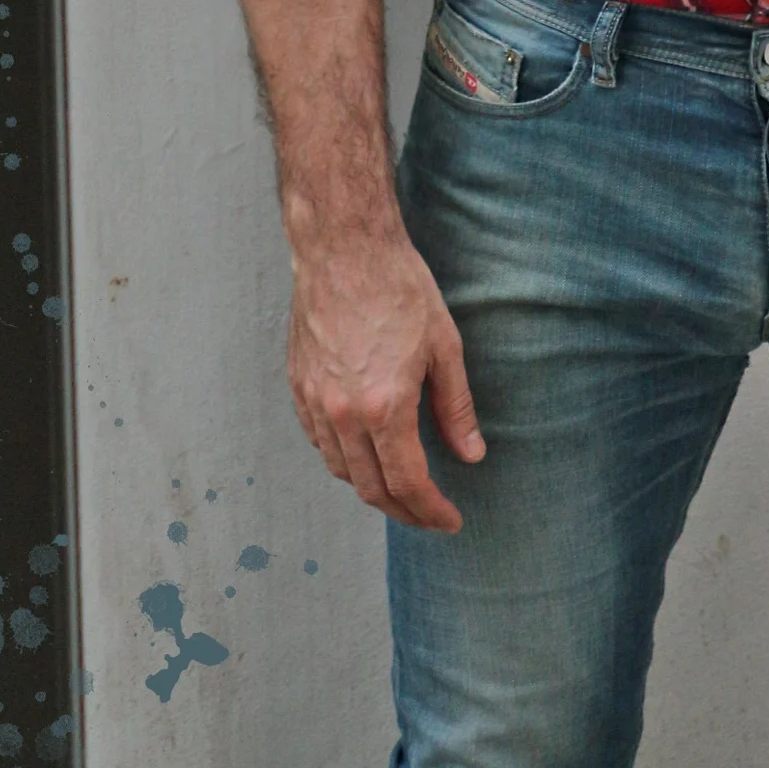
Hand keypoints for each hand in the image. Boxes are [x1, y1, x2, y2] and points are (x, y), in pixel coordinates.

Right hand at [287, 228, 483, 529]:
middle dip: (404, 511)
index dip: (430, 511)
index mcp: (384, 406)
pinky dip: (344, 459)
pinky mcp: (298, 387)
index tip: (450, 520)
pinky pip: (320, 442)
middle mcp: (343, 414)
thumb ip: (455, 407)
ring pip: (342, 470)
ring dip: (373, 488)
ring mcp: (315, 402)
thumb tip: (470, 454)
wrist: (345, 247)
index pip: (407, 483)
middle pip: (372, 488)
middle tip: (430, 514)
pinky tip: (365, 452)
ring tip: (402, 487)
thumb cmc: (400, 287)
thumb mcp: (444, 345)